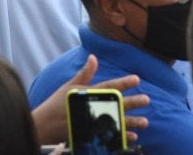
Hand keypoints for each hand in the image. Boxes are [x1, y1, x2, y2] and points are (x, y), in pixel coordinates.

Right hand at [32, 54, 149, 144]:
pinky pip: (110, 136)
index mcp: (88, 93)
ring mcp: (93, 122)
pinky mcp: (92, 133)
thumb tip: (94, 57)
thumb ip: (84, 73)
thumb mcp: (70, 85)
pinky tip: (133, 136)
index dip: (123, 83)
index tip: (136, 79)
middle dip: (133, 102)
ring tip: (145, 121)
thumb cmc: (57, 103)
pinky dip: (122, 136)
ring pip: (117, 121)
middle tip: (147, 99)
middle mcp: (93, 107)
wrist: (46, 124)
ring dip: (132, 121)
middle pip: (116, 104)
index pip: (109, 87)